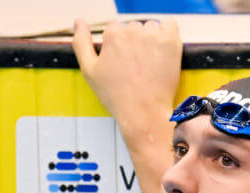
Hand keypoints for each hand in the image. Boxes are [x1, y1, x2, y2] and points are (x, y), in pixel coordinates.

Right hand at [72, 18, 181, 133]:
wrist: (143, 113)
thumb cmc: (116, 96)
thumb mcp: (89, 71)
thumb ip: (81, 42)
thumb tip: (78, 22)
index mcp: (112, 35)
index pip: (116, 30)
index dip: (119, 48)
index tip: (123, 64)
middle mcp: (132, 31)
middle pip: (134, 28)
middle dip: (135, 43)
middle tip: (136, 68)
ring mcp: (153, 36)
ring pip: (151, 28)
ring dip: (151, 40)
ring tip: (149, 64)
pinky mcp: (171, 43)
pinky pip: (170, 25)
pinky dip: (168, 34)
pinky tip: (163, 52)